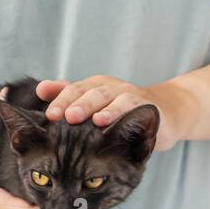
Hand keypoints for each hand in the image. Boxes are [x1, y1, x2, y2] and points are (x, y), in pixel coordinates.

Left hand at [36, 76, 197, 152]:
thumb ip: (71, 98)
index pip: (73, 90)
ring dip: (89, 106)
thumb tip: (41, 89)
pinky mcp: (146, 105)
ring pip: (106, 97)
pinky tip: (103, 121)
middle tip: (55, 116)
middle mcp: (110, 87)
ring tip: (74, 117)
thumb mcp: (98, 109)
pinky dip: (116, 112)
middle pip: (86, 92)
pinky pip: (129, 106)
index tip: (46, 114)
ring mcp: (129, 94)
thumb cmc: (126, 115)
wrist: (168, 115)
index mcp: (96, 87)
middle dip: (70, 103)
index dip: (59, 100)